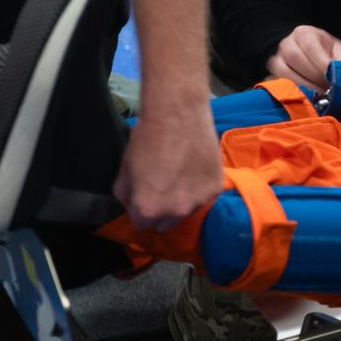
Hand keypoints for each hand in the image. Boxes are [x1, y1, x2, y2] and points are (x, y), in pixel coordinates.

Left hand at [116, 99, 223, 230]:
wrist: (178, 115)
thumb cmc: (147, 139)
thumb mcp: (124, 169)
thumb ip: (126, 195)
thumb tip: (132, 204)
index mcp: (149, 209)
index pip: (141, 225)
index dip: (140, 210)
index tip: (143, 196)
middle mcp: (176, 211)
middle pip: (166, 224)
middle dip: (160, 210)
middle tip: (161, 188)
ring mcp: (199, 201)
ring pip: (186, 211)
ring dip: (181, 200)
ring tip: (179, 176)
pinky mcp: (216, 188)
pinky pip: (203, 197)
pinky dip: (198, 188)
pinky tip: (193, 169)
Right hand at [268, 24, 340, 91]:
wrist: (310, 58)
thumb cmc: (327, 54)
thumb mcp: (339, 52)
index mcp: (304, 33)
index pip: (309, 45)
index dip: (321, 62)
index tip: (331, 76)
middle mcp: (287, 43)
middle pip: (294, 57)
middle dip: (312, 76)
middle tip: (327, 88)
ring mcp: (276, 59)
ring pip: (283, 71)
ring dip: (302, 85)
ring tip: (318, 94)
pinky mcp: (272, 75)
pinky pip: (276, 83)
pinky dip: (291, 91)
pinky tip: (306, 96)